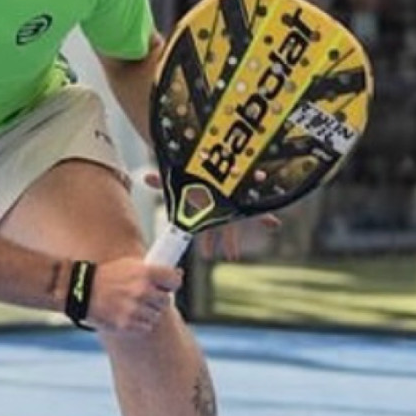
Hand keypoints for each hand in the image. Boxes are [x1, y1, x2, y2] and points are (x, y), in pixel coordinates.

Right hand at [91, 255, 182, 334]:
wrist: (81, 290)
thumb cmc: (106, 275)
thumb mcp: (129, 265)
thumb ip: (152, 270)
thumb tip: (178, 274)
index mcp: (144, 272)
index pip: (174, 280)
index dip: (171, 283)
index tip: (168, 284)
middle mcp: (142, 290)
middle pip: (166, 300)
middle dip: (157, 299)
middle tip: (145, 295)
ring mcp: (135, 308)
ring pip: (156, 315)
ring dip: (148, 312)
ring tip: (133, 305)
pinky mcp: (127, 323)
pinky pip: (145, 326)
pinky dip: (139, 323)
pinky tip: (128, 314)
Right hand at [140, 168, 276, 261]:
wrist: (211, 157)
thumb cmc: (193, 168)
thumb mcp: (175, 178)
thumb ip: (160, 180)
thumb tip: (142, 178)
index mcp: (203, 205)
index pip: (202, 227)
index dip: (205, 242)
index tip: (204, 254)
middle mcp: (217, 206)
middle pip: (220, 229)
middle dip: (224, 242)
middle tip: (227, 257)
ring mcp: (231, 203)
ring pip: (236, 224)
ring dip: (237, 238)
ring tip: (237, 254)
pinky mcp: (244, 199)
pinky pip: (256, 209)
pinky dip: (265, 218)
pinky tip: (273, 225)